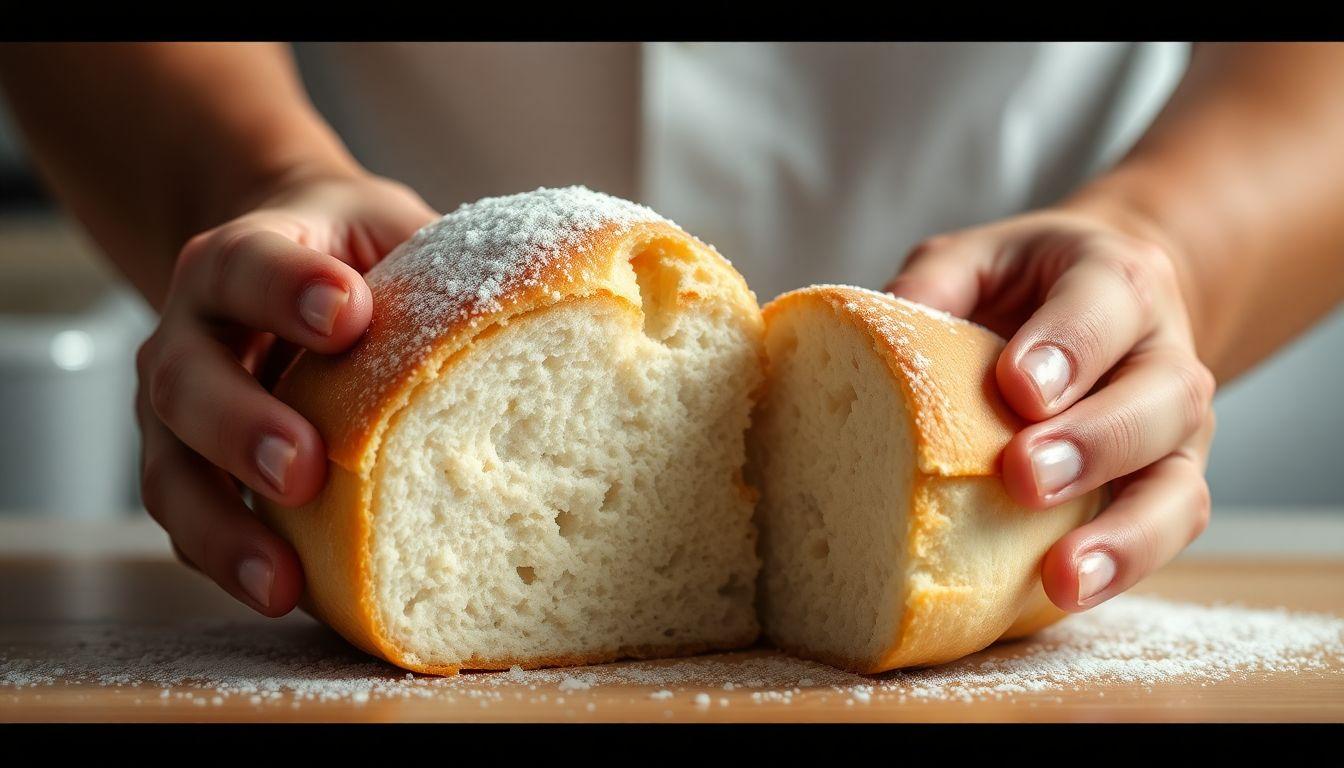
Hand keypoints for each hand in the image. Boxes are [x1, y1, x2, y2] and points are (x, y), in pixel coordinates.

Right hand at [135, 171, 437, 615]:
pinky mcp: (188, 467)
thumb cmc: (359, 255)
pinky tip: (282, 595)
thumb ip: (444, 259)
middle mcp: (194, 330)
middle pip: (187, 377)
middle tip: (307, 466)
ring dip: (226, 525)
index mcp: (246, 257)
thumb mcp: (397, 232)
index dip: (290, 287)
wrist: (286, 263)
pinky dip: (228, 561)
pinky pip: (190, 522)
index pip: (251, 263)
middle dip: (244, 425)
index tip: (349, 310)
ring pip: (172, 468)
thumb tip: (571, 292)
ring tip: (283, 577)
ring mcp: (180, 408)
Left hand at [885, 208, 1215, 611]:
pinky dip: (1125, 567)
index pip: (1104, 306)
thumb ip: (934, 283)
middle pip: (1159, 399)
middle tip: (1025, 475)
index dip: (1066, 347)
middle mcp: (1163, 355)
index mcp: (1117, 280)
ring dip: (1124, 534)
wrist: (1107, 307)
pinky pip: (1167, 532)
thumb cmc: (1023, 287)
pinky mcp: (1169, 487)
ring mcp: (1176, 432)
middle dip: (1093, 442)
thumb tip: (874, 331)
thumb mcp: (975, 259)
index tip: (1018, 387)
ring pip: (1178, 484)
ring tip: (1064, 573)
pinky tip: (1068, 594)